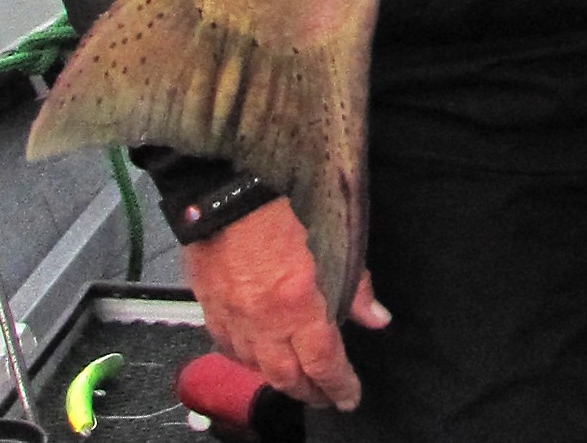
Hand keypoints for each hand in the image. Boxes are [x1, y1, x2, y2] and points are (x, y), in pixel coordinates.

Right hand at [182, 195, 389, 410]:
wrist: (223, 188)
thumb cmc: (283, 201)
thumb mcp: (334, 236)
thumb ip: (357, 283)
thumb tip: (378, 318)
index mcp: (295, 302)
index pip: (323, 360)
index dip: (339, 384)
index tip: (350, 397)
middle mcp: (261, 321)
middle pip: (287, 376)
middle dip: (311, 392)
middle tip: (328, 397)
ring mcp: (231, 318)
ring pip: (256, 368)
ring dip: (280, 380)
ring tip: (299, 382)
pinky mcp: (208, 309)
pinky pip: (230, 349)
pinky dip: (248, 360)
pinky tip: (259, 358)